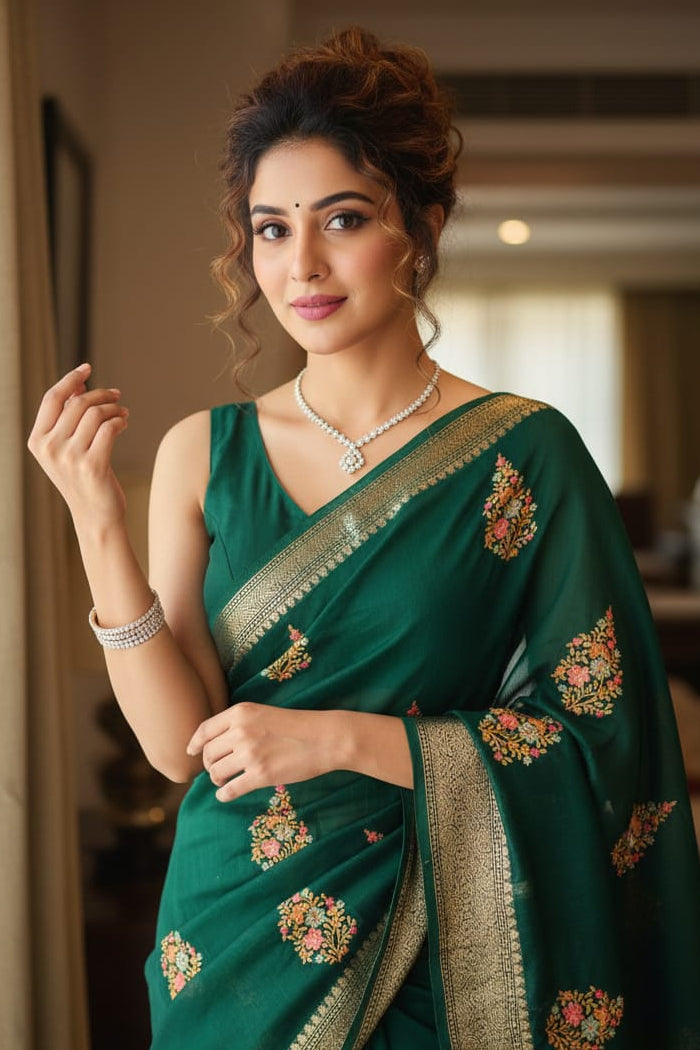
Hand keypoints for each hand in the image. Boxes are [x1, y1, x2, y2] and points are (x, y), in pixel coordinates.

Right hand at [27, 363, 128, 528]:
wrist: (96, 516)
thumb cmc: (82, 478)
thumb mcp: (66, 448)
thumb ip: (67, 419)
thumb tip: (78, 386)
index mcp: (37, 442)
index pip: (52, 399)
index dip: (70, 379)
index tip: (87, 368)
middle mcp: (50, 449)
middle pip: (77, 403)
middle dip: (100, 394)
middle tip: (116, 396)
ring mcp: (70, 458)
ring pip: (95, 414)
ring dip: (114, 408)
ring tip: (123, 412)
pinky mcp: (93, 466)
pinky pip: (109, 428)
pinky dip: (120, 421)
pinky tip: (124, 423)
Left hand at [187, 702, 340, 801]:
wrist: (324, 738)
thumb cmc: (297, 726)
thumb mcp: (263, 713)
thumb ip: (238, 724)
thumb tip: (213, 744)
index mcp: (241, 712)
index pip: (204, 729)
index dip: (194, 743)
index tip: (191, 752)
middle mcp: (241, 731)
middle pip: (208, 754)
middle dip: (209, 764)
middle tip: (218, 769)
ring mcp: (250, 754)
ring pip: (216, 772)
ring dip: (217, 779)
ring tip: (225, 780)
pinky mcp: (260, 775)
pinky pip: (230, 789)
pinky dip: (224, 794)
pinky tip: (227, 794)